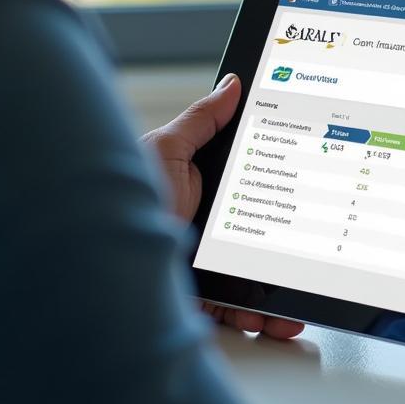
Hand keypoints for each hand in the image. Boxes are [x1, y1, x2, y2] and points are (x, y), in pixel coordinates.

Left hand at [141, 74, 303, 340]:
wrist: (90, 263)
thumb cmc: (118, 201)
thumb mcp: (166, 152)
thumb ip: (201, 120)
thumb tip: (233, 84)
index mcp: (198, 187)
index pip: (247, 183)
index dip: (277, 185)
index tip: (306, 187)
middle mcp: (202, 226)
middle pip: (256, 234)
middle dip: (286, 244)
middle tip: (314, 246)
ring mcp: (201, 264)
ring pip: (252, 277)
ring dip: (280, 291)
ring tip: (300, 295)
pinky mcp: (197, 296)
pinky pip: (237, 310)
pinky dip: (264, 319)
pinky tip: (281, 318)